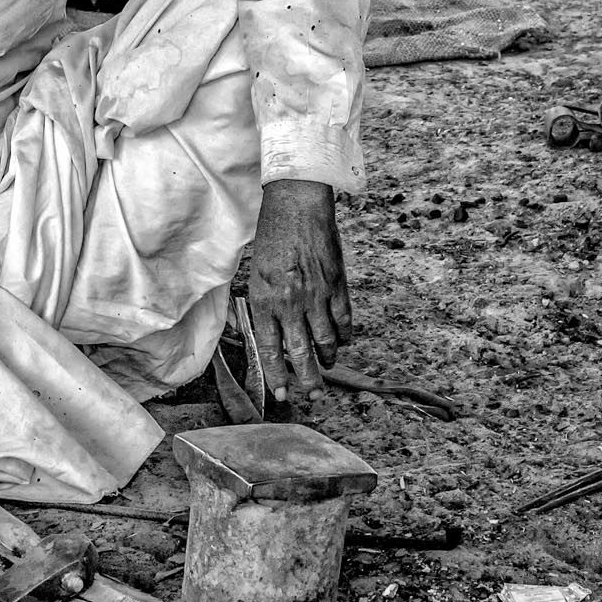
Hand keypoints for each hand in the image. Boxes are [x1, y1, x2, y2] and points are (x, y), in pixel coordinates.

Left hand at [247, 178, 352, 400]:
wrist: (297, 205)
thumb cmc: (273, 236)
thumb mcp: (257, 273)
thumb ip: (264, 305)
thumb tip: (270, 334)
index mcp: (264, 301)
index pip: (271, 351)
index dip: (278, 378)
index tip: (282, 396)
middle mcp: (290, 303)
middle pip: (301, 354)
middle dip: (307, 381)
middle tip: (312, 396)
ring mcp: (316, 295)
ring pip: (326, 341)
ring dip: (327, 359)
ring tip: (327, 366)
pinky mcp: (337, 284)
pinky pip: (344, 320)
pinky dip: (344, 335)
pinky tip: (341, 340)